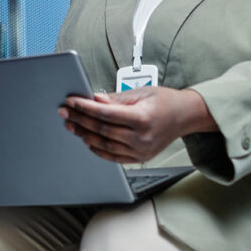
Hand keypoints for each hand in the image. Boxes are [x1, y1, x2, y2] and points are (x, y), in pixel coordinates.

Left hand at [58, 87, 216, 163]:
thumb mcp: (141, 92)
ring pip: (105, 145)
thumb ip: (116, 98)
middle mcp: (142, 138)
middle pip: (102, 130)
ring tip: (72, 125)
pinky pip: (113, 157)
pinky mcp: (140, 158)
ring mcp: (141, 151)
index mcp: (142, 118)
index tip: (71, 102)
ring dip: (85, 135)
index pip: (106, 114)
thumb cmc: (165, 101)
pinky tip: (87, 139)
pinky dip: (98, 149)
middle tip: (65, 112)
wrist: (186, 116)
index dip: (85, 107)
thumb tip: (94, 98)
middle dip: (81, 120)